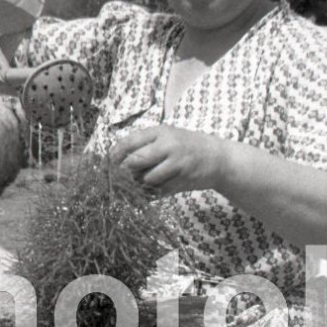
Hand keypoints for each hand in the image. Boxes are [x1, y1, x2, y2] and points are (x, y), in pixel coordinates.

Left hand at [110, 125, 225, 194]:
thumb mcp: (167, 137)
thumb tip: (115, 161)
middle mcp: (168, 146)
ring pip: (146, 179)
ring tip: (141, 184)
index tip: (109, 165)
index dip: (114, 156)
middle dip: (124, 173)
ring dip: (139, 185)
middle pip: (135, 162)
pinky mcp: (182, 181)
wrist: (218, 159)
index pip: (129, 143)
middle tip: (119, 179)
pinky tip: (151, 192)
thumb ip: (145, 146)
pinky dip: (150, 194)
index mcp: (161, 132)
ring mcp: (176, 164)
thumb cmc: (187, 147)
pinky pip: (157, 192)